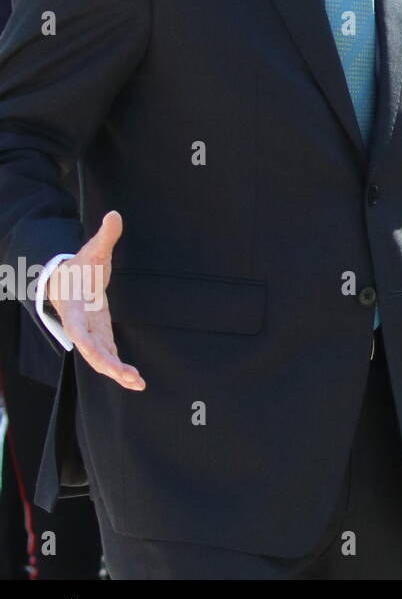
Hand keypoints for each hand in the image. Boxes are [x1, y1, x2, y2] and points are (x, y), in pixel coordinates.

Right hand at [46, 211, 144, 389]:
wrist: (68, 277)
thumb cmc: (79, 265)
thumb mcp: (92, 250)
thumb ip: (105, 236)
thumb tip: (114, 214)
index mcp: (75, 308)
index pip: (79, 329)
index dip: (87, 342)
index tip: (94, 354)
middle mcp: (81, 325)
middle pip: (92, 351)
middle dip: (109, 366)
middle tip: (131, 378)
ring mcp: (90, 332)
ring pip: (100, 357)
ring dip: (116, 372)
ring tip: (138, 384)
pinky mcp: (99, 333)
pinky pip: (108, 354)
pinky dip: (118, 367)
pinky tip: (133, 379)